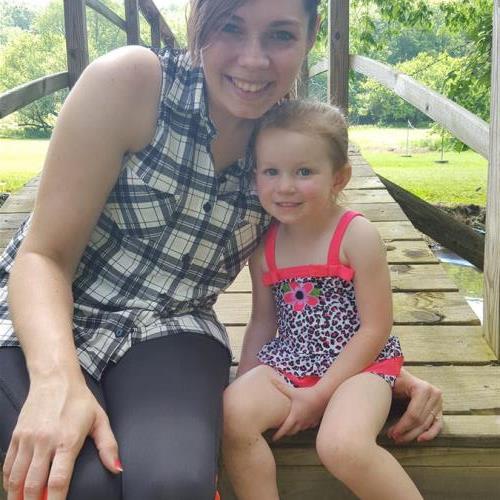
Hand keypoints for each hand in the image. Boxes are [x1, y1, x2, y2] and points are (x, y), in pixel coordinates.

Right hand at [3, 376, 120, 499]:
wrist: (55, 378)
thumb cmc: (79, 400)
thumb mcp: (100, 419)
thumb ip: (108, 446)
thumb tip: (117, 468)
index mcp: (68, 440)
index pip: (58, 481)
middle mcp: (45, 441)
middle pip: (33, 485)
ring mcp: (28, 439)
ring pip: (16, 479)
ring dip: (17, 498)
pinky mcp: (16, 436)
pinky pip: (8, 466)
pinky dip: (8, 482)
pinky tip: (14, 490)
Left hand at [271, 379, 326, 440]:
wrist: (323, 396)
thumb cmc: (306, 394)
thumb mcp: (292, 391)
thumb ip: (281, 386)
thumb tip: (271, 380)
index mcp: (294, 417)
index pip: (284, 430)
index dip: (278, 435)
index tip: (273, 439)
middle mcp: (301, 422)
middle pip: (292, 432)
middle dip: (286, 432)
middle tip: (281, 432)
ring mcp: (309, 422)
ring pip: (300, 430)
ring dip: (295, 430)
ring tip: (291, 427)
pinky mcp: (315, 420)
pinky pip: (309, 426)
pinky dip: (305, 425)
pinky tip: (304, 422)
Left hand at [388, 369, 442, 443]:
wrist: (399, 374)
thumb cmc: (392, 377)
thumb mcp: (390, 382)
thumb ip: (386, 390)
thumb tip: (379, 403)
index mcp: (423, 388)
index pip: (413, 414)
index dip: (402, 426)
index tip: (391, 433)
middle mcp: (434, 394)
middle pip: (420, 421)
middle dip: (406, 432)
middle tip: (393, 437)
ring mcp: (438, 402)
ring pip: (427, 425)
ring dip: (413, 434)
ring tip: (400, 439)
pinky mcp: (439, 409)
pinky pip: (437, 425)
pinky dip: (430, 434)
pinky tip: (419, 439)